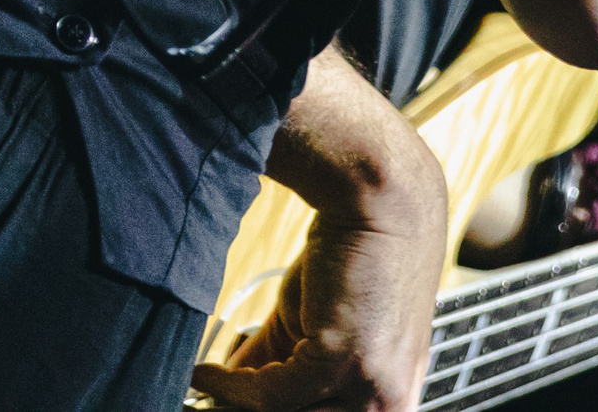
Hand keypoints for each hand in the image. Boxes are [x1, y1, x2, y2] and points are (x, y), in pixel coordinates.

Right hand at [189, 212, 442, 411]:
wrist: (378, 207)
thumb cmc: (357, 261)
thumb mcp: (316, 331)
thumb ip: (280, 369)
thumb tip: (230, 392)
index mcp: (393, 403)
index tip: (233, 410)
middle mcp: (389, 405)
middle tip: (212, 408)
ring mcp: (369, 388)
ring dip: (236, 406)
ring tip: (204, 389)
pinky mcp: (341, 362)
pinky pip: (269, 393)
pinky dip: (230, 385)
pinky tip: (205, 374)